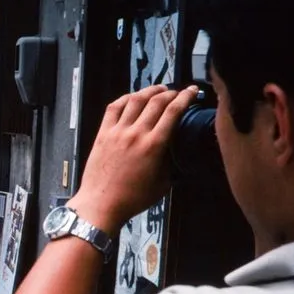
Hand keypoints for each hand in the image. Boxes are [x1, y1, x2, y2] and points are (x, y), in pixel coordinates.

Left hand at [71, 84, 198, 233]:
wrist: (101, 204)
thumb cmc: (132, 199)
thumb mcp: (162, 184)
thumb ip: (171, 163)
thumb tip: (177, 152)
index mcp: (154, 145)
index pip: (173, 111)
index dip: (185, 97)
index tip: (192, 91)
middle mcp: (136, 134)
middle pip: (156, 101)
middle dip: (170, 92)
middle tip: (177, 92)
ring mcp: (117, 132)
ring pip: (135, 100)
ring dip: (149, 91)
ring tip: (158, 89)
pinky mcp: (103, 134)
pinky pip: (114, 108)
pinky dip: (125, 98)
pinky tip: (132, 97)